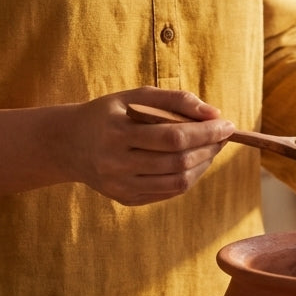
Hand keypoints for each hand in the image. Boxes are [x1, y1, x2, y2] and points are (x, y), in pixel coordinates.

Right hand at [64, 87, 234, 205]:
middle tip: (223, 134)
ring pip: (177, 182)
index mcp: (117, 132)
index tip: (226, 123)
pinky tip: (194, 161)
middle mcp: (116, 163)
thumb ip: (174, 99)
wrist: (69, 144)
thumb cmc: (109, 114)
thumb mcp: (135, 96)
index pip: (172, 136)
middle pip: (177, 161)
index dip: (205, 132)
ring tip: (212, 147)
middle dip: (209, 147)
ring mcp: (120, 186)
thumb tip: (213, 113)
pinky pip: (168, 192)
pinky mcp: (125, 199)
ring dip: (203, 164)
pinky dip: (188, 177)